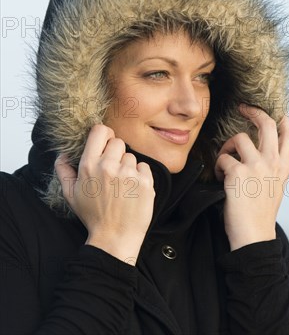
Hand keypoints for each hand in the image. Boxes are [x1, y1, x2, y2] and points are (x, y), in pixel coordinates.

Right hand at [54, 124, 155, 264]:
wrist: (115, 237)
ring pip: (131, 156)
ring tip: (122, 186)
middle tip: (114, 170)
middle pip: (118, 142)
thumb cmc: (94, 216)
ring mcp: (128, 173)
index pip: (100, 131)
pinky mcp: (145, 181)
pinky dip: (141, 176)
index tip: (106, 142)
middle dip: (116, 153)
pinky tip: (133, 190)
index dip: (104, 134)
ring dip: (128, 167)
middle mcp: (108, 166)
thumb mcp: (71, 195)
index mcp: (88, 166)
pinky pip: (145, 167)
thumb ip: (64, 171)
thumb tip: (63, 154)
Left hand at [214, 104, 288, 250]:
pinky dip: (219, 165)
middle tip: (244, 108)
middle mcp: (272, 162)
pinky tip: (220, 176)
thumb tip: (263, 156)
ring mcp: (256, 166)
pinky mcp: (238, 172)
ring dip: (228, 147)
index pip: (288, 136)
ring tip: (225, 161)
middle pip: (266, 124)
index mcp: (283, 167)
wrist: (254, 236)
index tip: (277, 112)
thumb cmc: (261, 216)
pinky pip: (223, 157)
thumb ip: (273, 170)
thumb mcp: (276, 189)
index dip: (283, 120)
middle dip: (253, 112)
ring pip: (239, 138)